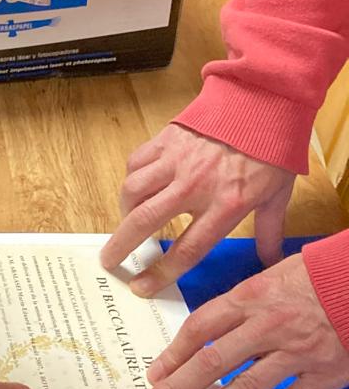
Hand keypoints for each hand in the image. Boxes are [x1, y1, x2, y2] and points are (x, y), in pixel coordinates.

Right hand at [100, 124, 295, 293]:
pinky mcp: (166, 140)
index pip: (186, 249)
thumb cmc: (272, 151)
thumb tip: (270, 263)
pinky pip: (137, 162)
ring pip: (133, 190)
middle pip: (146, 221)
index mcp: (226, 206)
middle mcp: (195, 186)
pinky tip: (137, 186)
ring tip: (127, 221)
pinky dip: (132, 178)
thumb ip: (270, 231)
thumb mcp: (278, 196)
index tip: (141, 287)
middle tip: (109, 260)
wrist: (262, 102)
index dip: (160, 273)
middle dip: (122, 245)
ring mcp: (177, 161)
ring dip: (125, 210)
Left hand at [135, 252, 348, 388]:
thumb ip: (243, 302)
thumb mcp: (274, 274)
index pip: (200, 328)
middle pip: (212, 362)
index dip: (173, 354)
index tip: (154, 375)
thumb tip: (212, 327)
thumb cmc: (320, 274)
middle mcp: (268, 326)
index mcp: (251, 296)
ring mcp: (297, 353)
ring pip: (245, 388)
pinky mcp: (326, 374)